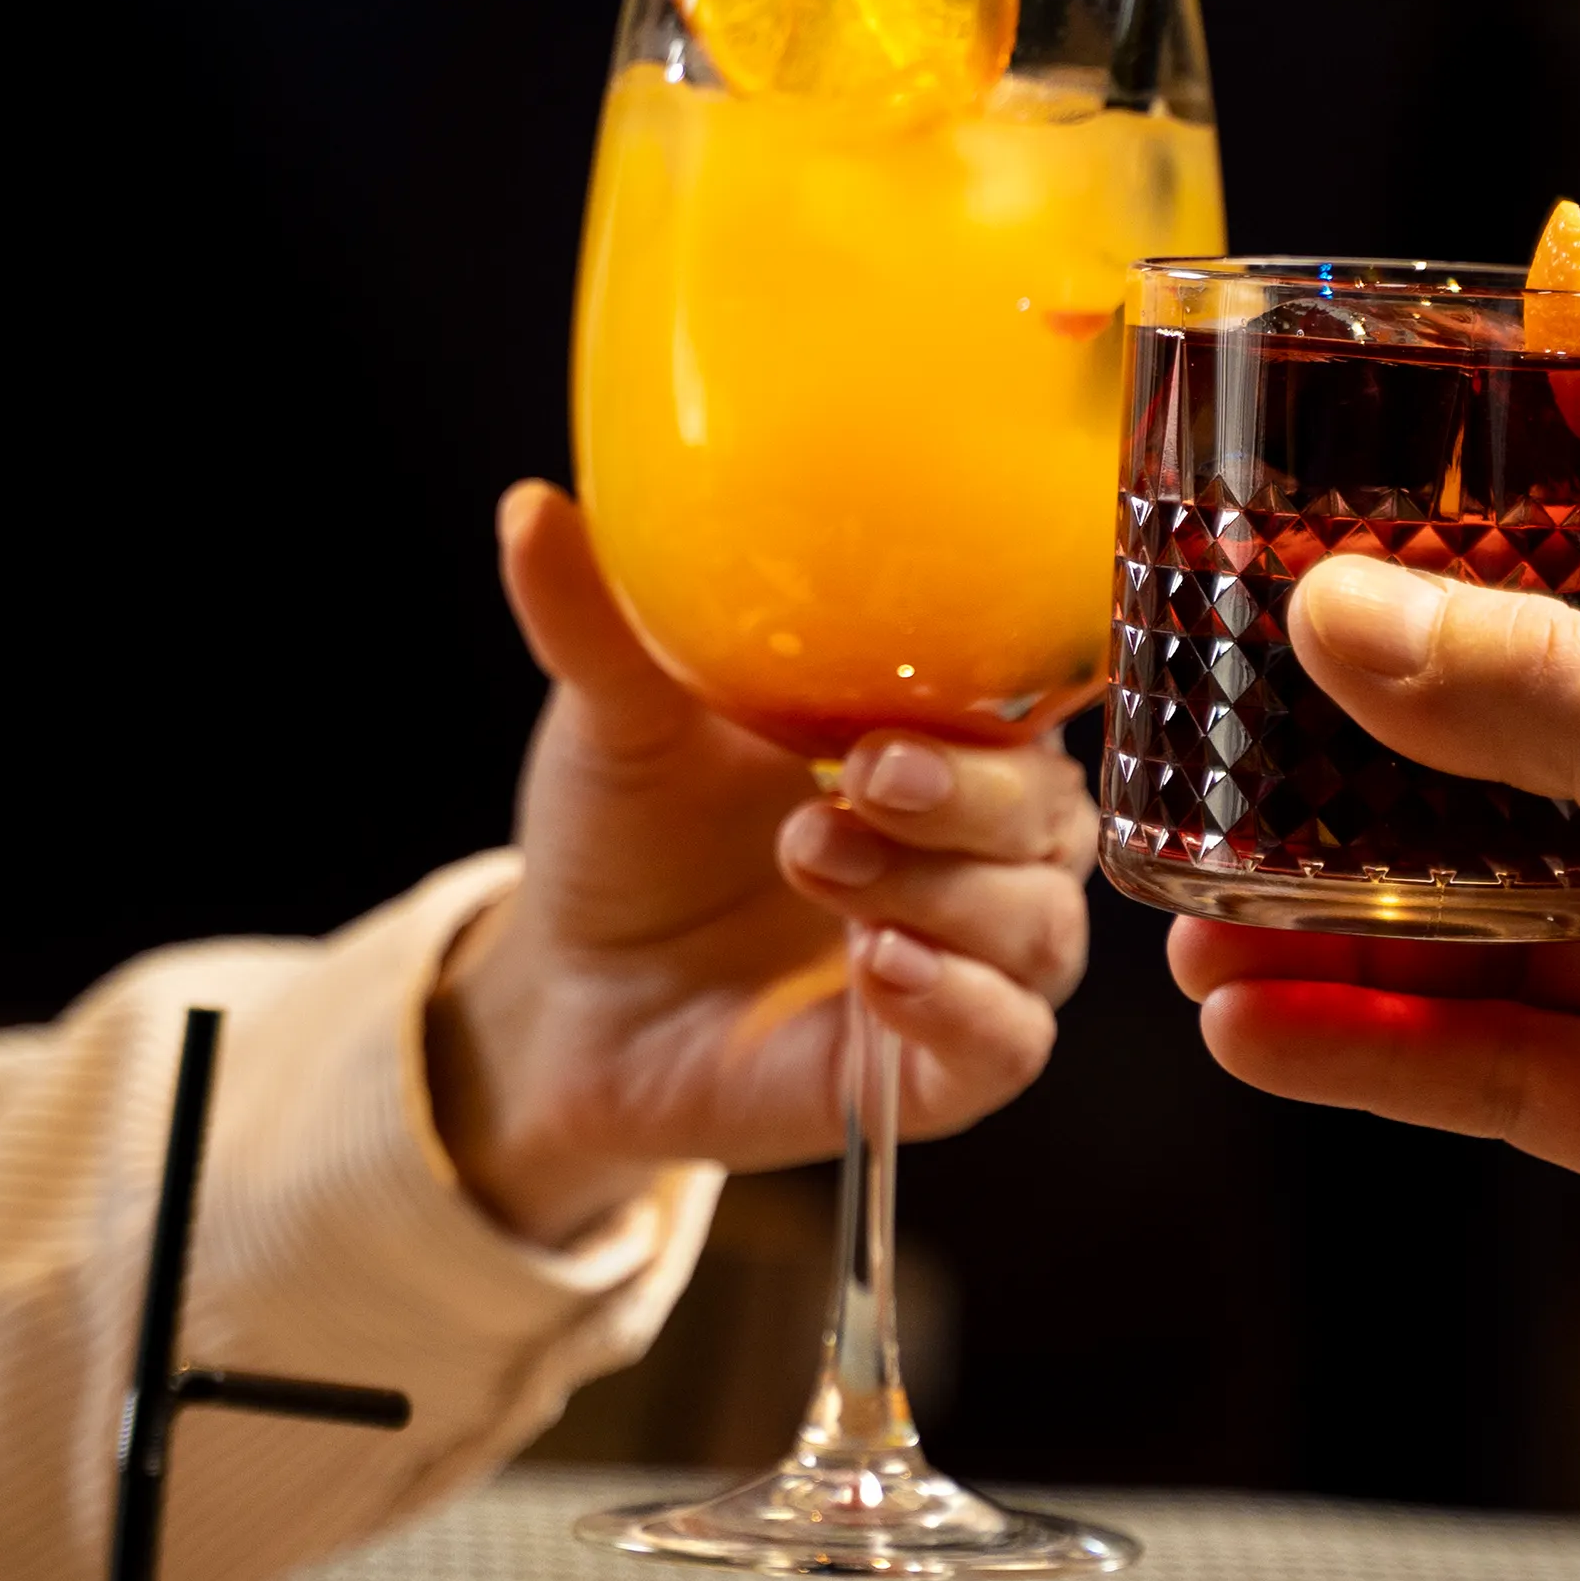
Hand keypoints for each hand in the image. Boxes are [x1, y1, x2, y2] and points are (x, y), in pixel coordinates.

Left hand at [427, 482, 1095, 1242]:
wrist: (570, 995)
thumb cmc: (629, 838)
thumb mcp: (616, 722)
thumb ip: (597, 624)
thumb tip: (529, 509)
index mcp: (937, 735)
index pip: (1036, 703)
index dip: (1006, 695)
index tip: (914, 688)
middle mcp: (977, 846)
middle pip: (1050, 816)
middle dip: (966, 795)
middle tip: (864, 778)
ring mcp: (970, 961)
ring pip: (1039, 925)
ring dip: (943, 893)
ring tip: (813, 859)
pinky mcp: (939, 1072)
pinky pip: (1008, 1041)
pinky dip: (962, 1005)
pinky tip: (882, 966)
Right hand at [1169, 549, 1579, 1506]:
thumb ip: (1546, 704)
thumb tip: (1346, 608)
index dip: (1461, 575)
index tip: (1304, 558)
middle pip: (1510, 777)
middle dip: (1351, 776)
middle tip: (1200, 758)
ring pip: (1475, 935)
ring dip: (1330, 929)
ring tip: (1189, 919)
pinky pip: (1484, 1071)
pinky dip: (1367, 1050)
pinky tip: (1259, 1031)